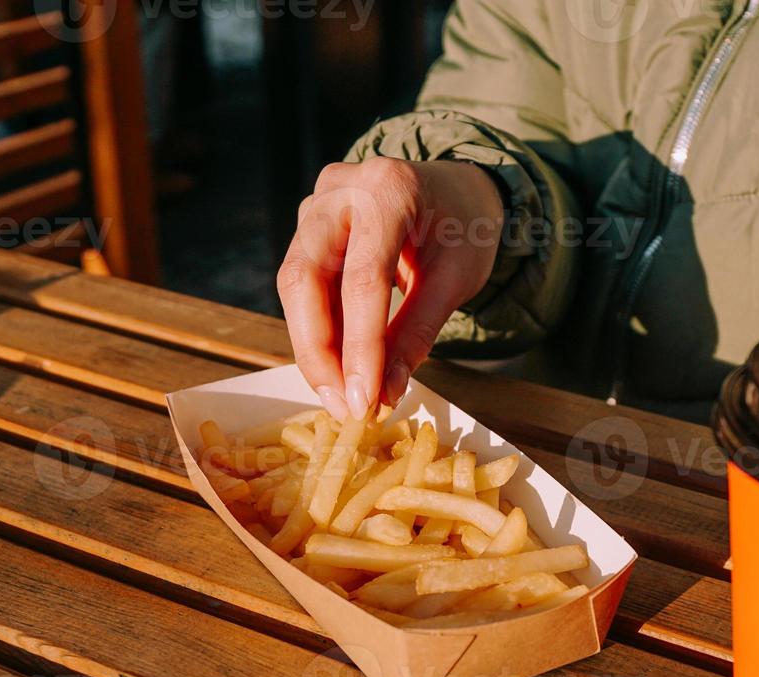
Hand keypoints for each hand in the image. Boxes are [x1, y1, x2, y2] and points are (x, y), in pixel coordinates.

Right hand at [278, 158, 504, 418]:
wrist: (457, 189)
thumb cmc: (464, 229)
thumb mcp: (456, 280)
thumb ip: (417, 333)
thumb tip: (383, 394)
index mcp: (388, 189)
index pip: (364, 278)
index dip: (359, 346)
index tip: (363, 401)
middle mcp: (340, 188)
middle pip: (305, 277)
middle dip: (319, 351)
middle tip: (342, 406)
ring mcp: (317, 203)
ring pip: (295, 284)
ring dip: (314, 347)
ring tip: (342, 396)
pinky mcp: (308, 225)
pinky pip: (302, 284)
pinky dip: (319, 329)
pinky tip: (337, 367)